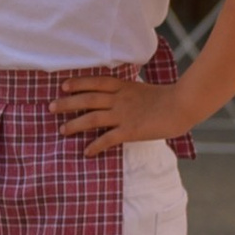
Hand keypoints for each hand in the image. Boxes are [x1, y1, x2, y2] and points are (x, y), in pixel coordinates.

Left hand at [54, 74, 183, 154]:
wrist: (184, 104)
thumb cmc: (171, 98)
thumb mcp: (146, 91)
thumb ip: (133, 94)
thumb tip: (127, 97)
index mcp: (125, 87)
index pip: (96, 82)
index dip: (78, 84)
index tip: (64, 86)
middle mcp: (120, 99)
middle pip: (87, 99)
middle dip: (67, 103)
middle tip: (51, 107)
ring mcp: (124, 115)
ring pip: (92, 118)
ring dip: (74, 124)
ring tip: (62, 130)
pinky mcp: (130, 130)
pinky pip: (107, 139)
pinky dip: (95, 146)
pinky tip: (86, 152)